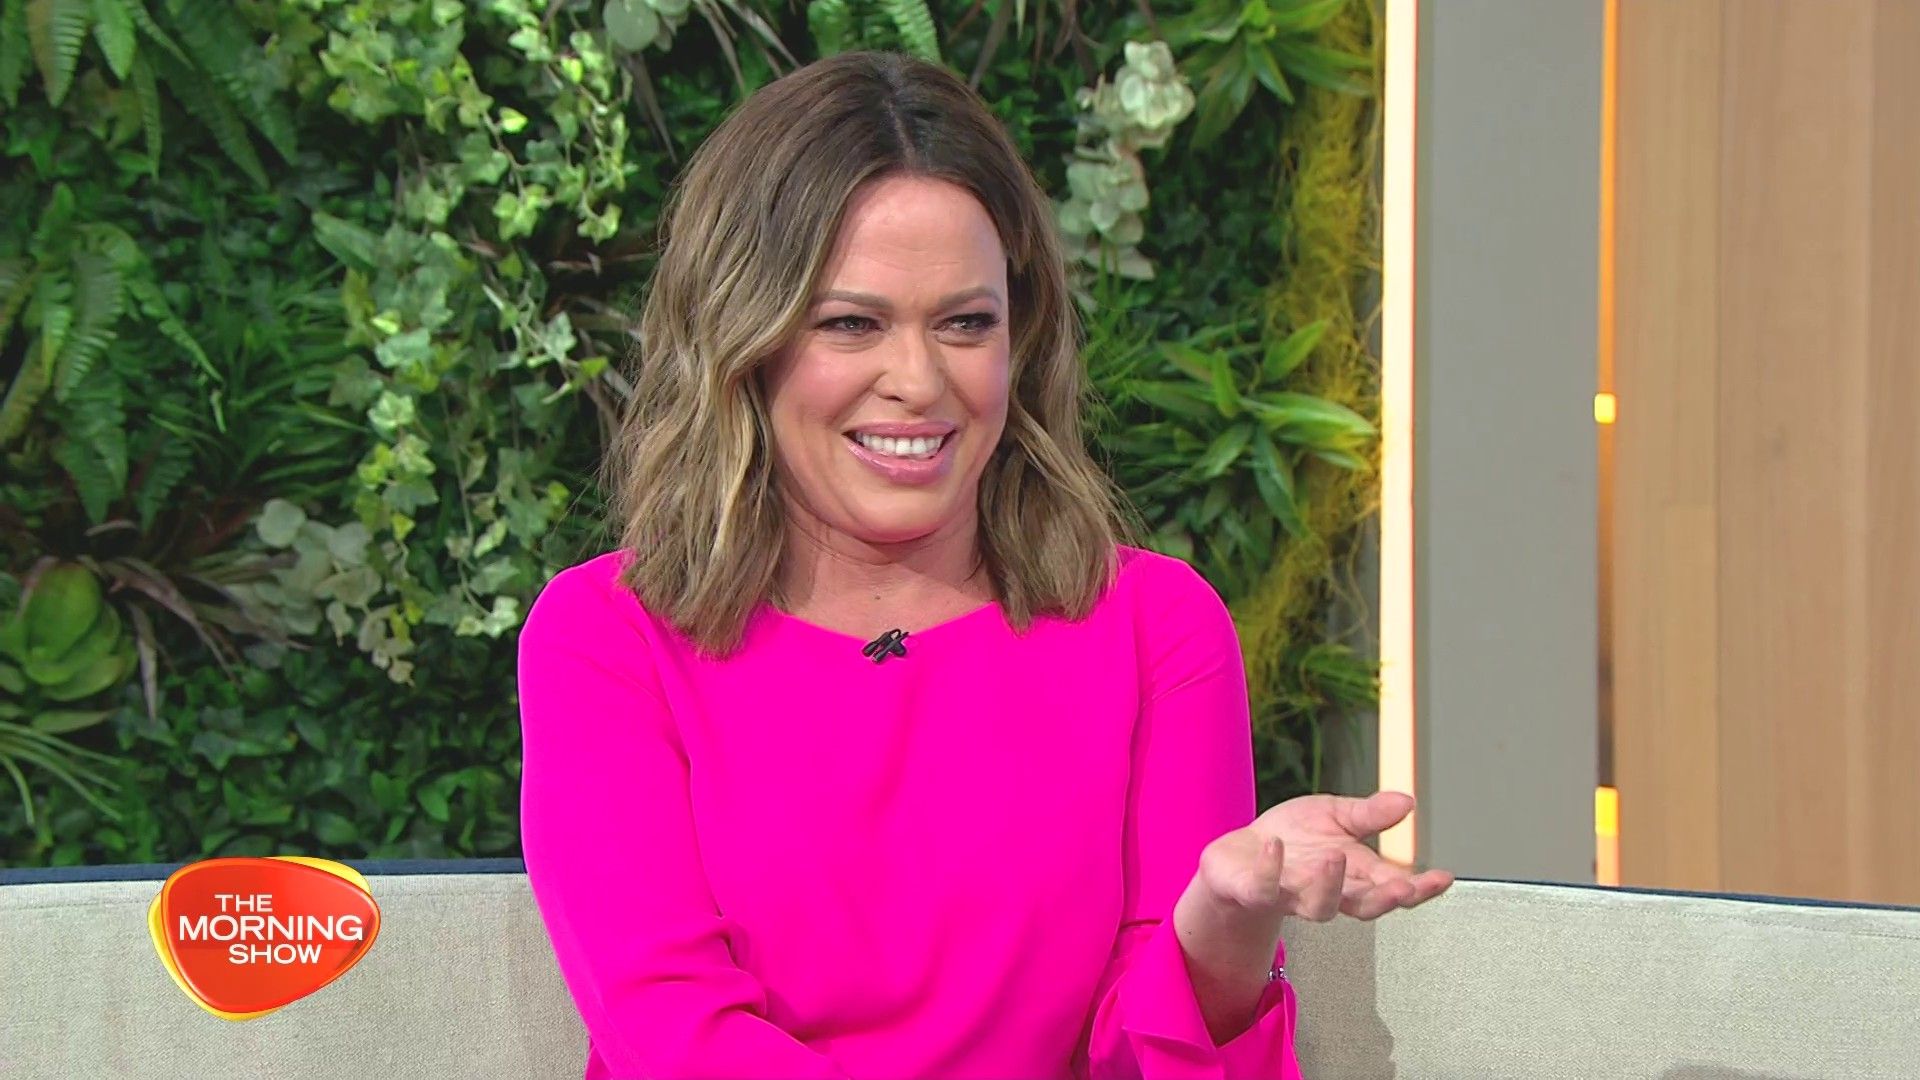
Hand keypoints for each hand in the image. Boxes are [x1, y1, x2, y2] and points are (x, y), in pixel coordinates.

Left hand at [1196, 791, 1454, 922]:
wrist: (1240, 854)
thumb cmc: (1293, 840)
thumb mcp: (1335, 817)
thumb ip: (1369, 815)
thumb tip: (1407, 802)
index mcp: (1354, 876)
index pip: (1394, 887)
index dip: (1421, 888)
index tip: (1443, 878)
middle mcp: (1329, 892)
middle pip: (1364, 906)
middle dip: (1385, 899)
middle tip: (1402, 887)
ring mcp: (1293, 896)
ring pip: (1318, 907)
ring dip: (1329, 884)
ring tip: (1335, 857)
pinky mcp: (1256, 892)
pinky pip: (1264, 888)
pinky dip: (1270, 869)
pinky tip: (1274, 846)